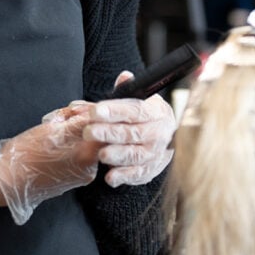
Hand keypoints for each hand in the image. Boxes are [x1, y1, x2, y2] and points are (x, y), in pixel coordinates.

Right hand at [0, 102, 100, 224]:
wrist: (10, 180)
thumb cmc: (27, 153)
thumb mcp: (54, 129)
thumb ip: (79, 121)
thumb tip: (95, 113)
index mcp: (87, 155)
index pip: (101, 127)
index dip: (89, 112)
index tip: (75, 108)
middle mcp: (91, 167)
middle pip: (95, 134)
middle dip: (80, 120)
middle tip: (62, 115)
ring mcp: (84, 173)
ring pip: (86, 142)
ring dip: (73, 130)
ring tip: (54, 126)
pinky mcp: (75, 176)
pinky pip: (79, 152)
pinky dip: (70, 142)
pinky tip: (54, 137)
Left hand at [84, 72, 175, 187]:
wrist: (166, 139)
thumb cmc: (144, 116)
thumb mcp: (140, 100)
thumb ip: (128, 91)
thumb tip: (124, 76)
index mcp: (156, 112)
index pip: (135, 110)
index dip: (115, 110)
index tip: (95, 111)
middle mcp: (159, 133)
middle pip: (133, 133)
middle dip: (109, 133)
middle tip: (88, 132)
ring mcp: (156, 153)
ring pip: (136, 155)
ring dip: (118, 155)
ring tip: (101, 154)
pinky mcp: (150, 170)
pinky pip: (138, 174)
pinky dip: (124, 176)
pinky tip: (110, 177)